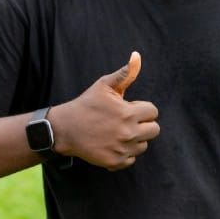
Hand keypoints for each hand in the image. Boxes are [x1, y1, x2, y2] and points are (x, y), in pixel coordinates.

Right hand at [51, 51, 159, 170]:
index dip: (141, 108)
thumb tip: (137, 56)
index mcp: (128, 113)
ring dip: (135, 138)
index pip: (153, 112)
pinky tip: (112, 144)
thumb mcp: (104, 85)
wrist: (65, 129)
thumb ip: (125, 73)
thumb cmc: (87, 104)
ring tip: (118, 131)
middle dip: (143, 124)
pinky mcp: (115, 162)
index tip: (127, 108)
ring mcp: (122, 150)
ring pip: (143, 145)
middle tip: (126, 120)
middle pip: (154, 130)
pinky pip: (132, 159)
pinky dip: (125, 153)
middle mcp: (128, 133)